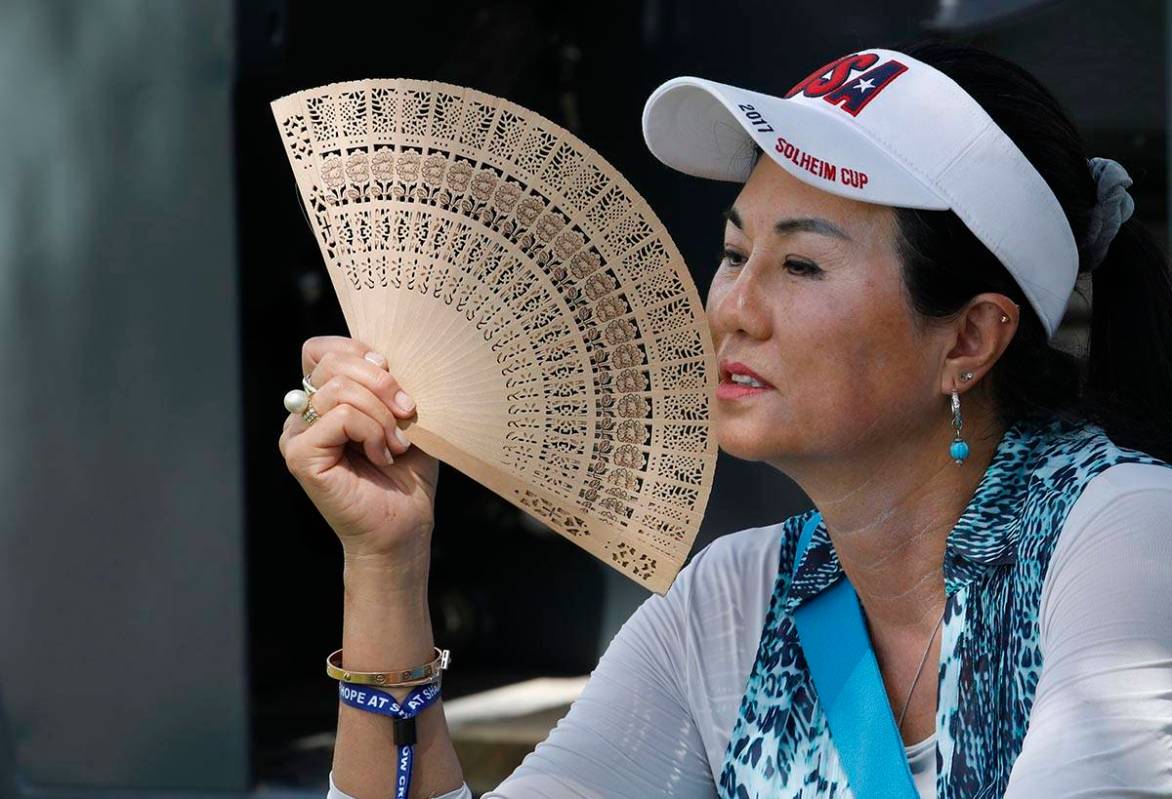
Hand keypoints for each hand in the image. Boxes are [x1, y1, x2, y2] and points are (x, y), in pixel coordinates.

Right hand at [279, 335, 438, 561]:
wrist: (403, 525)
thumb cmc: (405, 474)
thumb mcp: (402, 416)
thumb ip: (387, 383)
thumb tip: (381, 357)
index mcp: (322, 400)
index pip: (322, 349)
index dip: (360, 352)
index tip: (394, 378)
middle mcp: (301, 414)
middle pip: (333, 363)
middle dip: (382, 382)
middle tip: (408, 412)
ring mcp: (295, 435)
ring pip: (340, 390)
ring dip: (382, 415)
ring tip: (396, 444)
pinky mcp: (299, 455)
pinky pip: (341, 417)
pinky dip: (372, 432)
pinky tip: (382, 455)